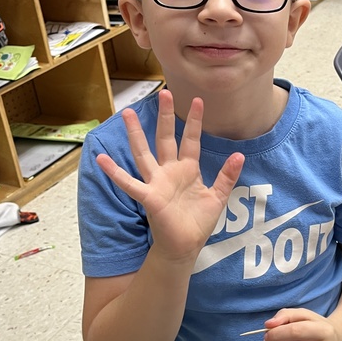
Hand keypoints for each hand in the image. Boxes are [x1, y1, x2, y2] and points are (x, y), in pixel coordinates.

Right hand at [95, 89, 243, 263]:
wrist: (185, 247)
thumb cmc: (197, 223)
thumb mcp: (217, 196)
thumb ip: (226, 175)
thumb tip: (240, 154)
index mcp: (187, 170)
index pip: (191, 141)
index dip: (195, 122)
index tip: (199, 101)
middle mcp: (169, 172)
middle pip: (165, 139)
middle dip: (165, 117)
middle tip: (164, 93)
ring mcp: (157, 183)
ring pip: (144, 153)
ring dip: (136, 134)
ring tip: (127, 113)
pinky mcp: (149, 197)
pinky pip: (129, 183)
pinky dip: (114, 172)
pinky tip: (101, 159)